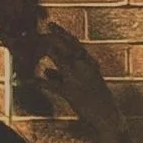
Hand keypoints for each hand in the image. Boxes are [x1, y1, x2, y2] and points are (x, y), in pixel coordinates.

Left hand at [28, 24, 127, 142]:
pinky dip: (43, 82)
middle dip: (54, 37)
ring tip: (36, 47)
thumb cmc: (95, 100)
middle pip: (68, 46)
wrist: (108, 116)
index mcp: (90, 64)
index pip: (75, 43)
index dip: (62, 33)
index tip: (51, 25)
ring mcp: (78, 79)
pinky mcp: (71, 93)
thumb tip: (46, 71)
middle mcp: (85, 68)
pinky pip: (54, 85)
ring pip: (62, 60)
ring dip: (48, 53)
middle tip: (42, 29)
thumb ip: (64, 76)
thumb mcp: (83, 84)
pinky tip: (33, 81)